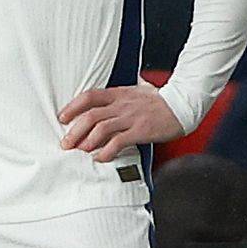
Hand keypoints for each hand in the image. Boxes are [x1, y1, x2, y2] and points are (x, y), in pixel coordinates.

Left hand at [58, 83, 184, 161]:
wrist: (184, 104)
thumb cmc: (161, 99)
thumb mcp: (140, 89)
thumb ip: (125, 92)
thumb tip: (118, 92)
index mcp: (119, 93)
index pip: (90, 96)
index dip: (73, 107)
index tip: (62, 118)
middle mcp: (122, 104)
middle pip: (91, 115)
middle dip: (74, 130)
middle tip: (66, 143)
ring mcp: (131, 117)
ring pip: (102, 128)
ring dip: (87, 142)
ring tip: (80, 152)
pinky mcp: (141, 130)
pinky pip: (119, 142)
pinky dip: (106, 151)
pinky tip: (100, 158)